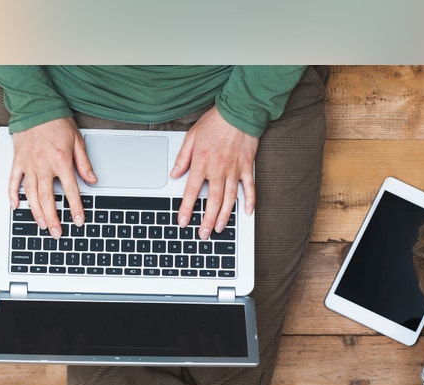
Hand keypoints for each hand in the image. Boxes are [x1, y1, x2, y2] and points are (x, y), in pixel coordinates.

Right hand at [8, 117, 96, 237]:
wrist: (36, 106)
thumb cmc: (57, 121)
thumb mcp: (77, 141)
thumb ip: (84, 164)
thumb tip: (93, 181)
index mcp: (61, 161)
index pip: (70, 191)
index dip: (75, 208)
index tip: (78, 221)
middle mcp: (43, 165)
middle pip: (48, 198)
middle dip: (54, 218)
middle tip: (57, 233)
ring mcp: (28, 164)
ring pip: (31, 194)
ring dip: (36, 212)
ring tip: (42, 225)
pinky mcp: (17, 161)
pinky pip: (13, 181)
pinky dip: (13, 194)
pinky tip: (16, 206)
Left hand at [170, 105, 258, 239]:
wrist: (238, 111)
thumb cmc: (215, 122)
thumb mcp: (191, 137)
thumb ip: (182, 158)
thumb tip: (174, 174)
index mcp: (202, 162)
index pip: (192, 191)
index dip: (186, 208)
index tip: (182, 221)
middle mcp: (218, 169)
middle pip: (212, 201)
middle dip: (206, 220)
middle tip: (202, 234)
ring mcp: (234, 170)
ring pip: (229, 198)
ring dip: (224, 216)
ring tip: (218, 228)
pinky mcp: (247, 167)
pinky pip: (249, 188)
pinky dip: (249, 201)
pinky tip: (247, 212)